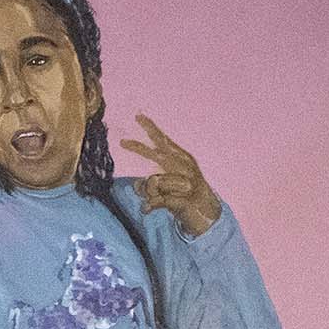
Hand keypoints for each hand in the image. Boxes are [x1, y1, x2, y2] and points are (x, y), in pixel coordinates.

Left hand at [120, 114, 222, 237]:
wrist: (205, 212)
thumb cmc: (183, 194)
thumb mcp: (167, 184)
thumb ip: (150, 181)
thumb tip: (138, 184)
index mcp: (181, 158)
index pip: (163, 140)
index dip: (151, 128)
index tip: (137, 116)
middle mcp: (184, 166)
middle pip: (158, 154)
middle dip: (139, 148)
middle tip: (122, 142)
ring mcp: (187, 181)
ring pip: (153, 181)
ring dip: (148, 192)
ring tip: (154, 199)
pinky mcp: (185, 199)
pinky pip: (157, 200)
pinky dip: (150, 205)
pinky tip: (148, 209)